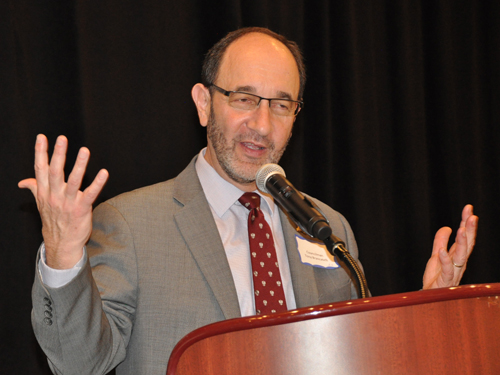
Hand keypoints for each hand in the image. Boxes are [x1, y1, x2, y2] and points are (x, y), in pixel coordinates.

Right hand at [19, 135, 107, 268]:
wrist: (61, 243)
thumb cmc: (54, 219)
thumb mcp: (41, 203)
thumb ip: (35, 188)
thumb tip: (22, 182)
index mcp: (44, 192)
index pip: (40, 169)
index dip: (41, 153)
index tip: (42, 137)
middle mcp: (54, 196)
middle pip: (55, 172)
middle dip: (58, 155)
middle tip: (62, 139)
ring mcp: (68, 203)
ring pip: (73, 181)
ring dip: (79, 166)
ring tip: (84, 150)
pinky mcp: (82, 209)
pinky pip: (91, 194)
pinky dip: (98, 184)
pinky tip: (104, 173)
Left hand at [422, 205, 477, 288]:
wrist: (429, 297)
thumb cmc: (436, 278)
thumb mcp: (436, 255)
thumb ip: (441, 241)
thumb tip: (447, 227)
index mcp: (457, 255)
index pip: (465, 237)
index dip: (466, 222)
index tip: (468, 208)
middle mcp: (459, 263)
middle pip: (467, 244)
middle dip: (470, 230)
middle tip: (472, 216)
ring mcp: (453, 271)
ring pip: (460, 256)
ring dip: (462, 242)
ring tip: (461, 229)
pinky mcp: (445, 280)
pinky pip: (447, 270)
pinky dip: (445, 260)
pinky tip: (442, 251)